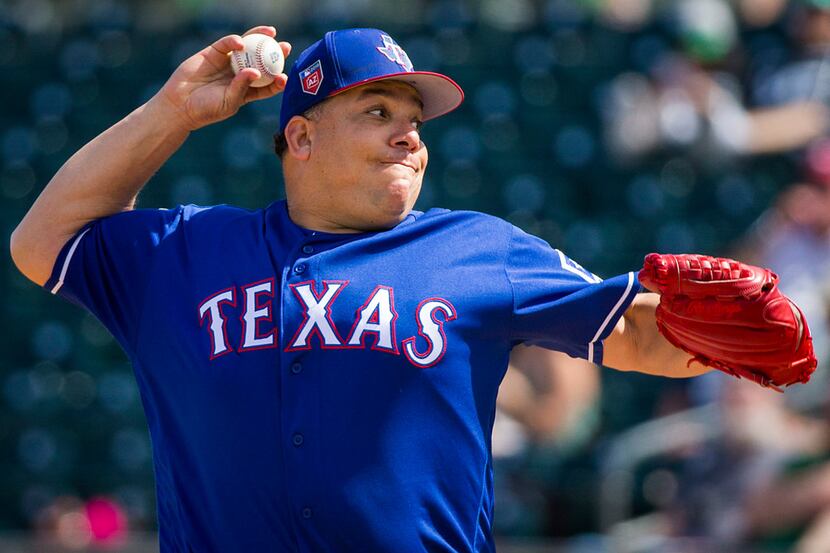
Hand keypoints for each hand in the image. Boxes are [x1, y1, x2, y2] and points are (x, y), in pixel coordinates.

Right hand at [154, 26, 290, 130]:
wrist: (180, 104)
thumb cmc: (206, 109)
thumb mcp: (228, 102)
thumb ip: (242, 87)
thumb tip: (256, 72)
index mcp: (247, 91)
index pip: (268, 84)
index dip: (278, 79)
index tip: (285, 77)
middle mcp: (240, 74)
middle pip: (262, 61)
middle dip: (275, 53)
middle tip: (286, 47)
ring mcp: (228, 62)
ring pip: (247, 47)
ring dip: (260, 38)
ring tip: (271, 32)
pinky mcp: (214, 53)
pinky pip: (226, 44)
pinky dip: (234, 41)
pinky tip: (241, 42)